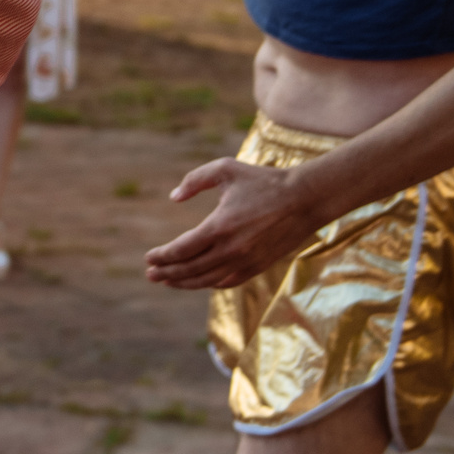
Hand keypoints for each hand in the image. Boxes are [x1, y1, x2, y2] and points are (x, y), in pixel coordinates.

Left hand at [143, 157, 329, 289]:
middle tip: (150, 274)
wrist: (305, 199)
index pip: (181, 250)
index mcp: (219, 226)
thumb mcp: (226, 169)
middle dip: (166, 273)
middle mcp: (231, 250)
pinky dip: (208, 283)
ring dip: (183, 282)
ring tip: (167, 281)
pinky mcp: (257, 267)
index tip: (148, 258)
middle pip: (189, 269)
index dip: (161, 257)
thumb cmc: (263, 181)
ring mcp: (245, 262)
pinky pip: (226, 282)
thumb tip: (174, 197)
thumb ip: (195, 180)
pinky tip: (197, 280)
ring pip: (206, 280)